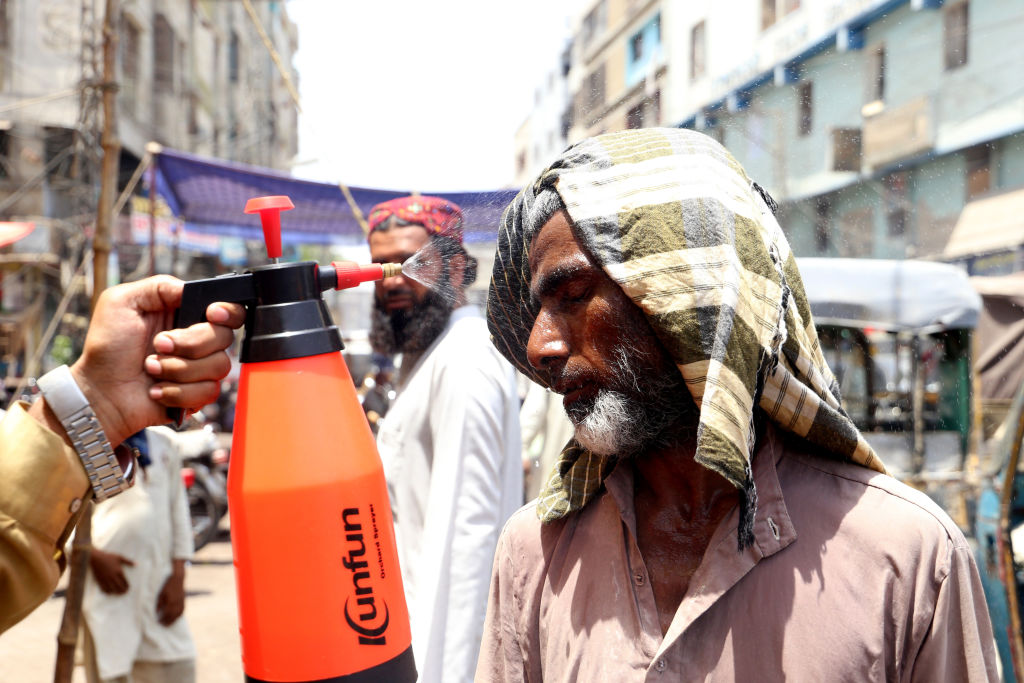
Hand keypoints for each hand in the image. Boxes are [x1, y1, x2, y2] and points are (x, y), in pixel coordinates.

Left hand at [66, 275, 244, 446]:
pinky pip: (208, 391)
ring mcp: (199, 369)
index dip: (228, 311)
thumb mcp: (122, 302)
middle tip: (158, 344)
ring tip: (150, 368)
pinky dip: (177, 391)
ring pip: (218, 366)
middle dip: (190, 343)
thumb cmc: (107, 348)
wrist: (98, 392)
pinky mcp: (197, 395)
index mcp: (185, 315)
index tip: (211, 314)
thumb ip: (159, 286)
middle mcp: (197, 341)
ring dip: (178, 369)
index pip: (228, 310)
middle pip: (225, 337)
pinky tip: (156, 390)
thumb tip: (190, 289)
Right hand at [89, 548, 133, 593]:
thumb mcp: (120, 557)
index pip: (125, 581)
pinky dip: (107, 592)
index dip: (127, 586)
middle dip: (123, 591)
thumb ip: (129, 561)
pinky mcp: (100, 581)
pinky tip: (109, 592)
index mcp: (119, 571)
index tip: (128, 588)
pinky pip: (104, 589)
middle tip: (125, 593)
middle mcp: (113, 576)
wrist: (96, 558)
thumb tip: (137, 564)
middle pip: (119, 587)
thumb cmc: (108, 557)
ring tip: (118, 594)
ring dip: (116, 592)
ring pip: (112, 589)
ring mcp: (106, 579)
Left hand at [156, 561, 185, 624]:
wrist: (177, 578)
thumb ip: (158, 603)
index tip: (158, 622)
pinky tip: (175, 617)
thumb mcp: (160, 594)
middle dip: (168, 621)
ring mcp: (181, 601)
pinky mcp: (183, 600)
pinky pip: (182, 609)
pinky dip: (179, 614)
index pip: (167, 614)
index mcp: (171, 601)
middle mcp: (177, 602)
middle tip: (163, 625)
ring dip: (174, 619)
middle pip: (173, 615)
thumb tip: (156, 612)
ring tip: (169, 623)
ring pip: (179, 613)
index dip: (163, 619)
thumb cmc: (166, 586)